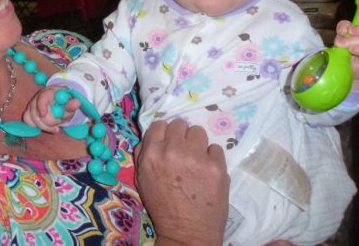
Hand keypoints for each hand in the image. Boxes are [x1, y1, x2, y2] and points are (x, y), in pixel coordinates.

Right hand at [22, 86, 79, 132]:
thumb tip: (77, 102)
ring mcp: (32, 104)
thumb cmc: (65, 104)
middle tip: (56, 127)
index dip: (41, 106)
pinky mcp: (28, 112)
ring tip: (54, 127)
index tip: (44, 115)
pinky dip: (36, 126)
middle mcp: (38, 97)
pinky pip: (27, 120)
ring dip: (44, 126)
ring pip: (31, 117)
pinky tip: (45, 126)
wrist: (60, 105)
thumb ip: (72, 105)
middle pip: (35, 110)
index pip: (42, 97)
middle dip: (47, 122)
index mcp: (49, 92)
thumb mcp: (70, 105)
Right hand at [135, 119, 228, 244]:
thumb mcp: (142, 180)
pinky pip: (215, 148)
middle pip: (180, 124)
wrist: (187, 233)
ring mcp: (196, 157)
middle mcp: (173, 150)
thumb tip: (153, 137)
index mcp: (152, 154)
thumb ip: (144, 155)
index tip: (169, 142)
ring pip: (199, 132)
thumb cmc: (162, 207)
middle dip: (181, 136)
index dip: (165, 133)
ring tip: (197, 160)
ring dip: (197, 144)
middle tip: (184, 151)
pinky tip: (208, 172)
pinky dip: (212, 158)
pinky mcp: (216, 166)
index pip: (159, 124)